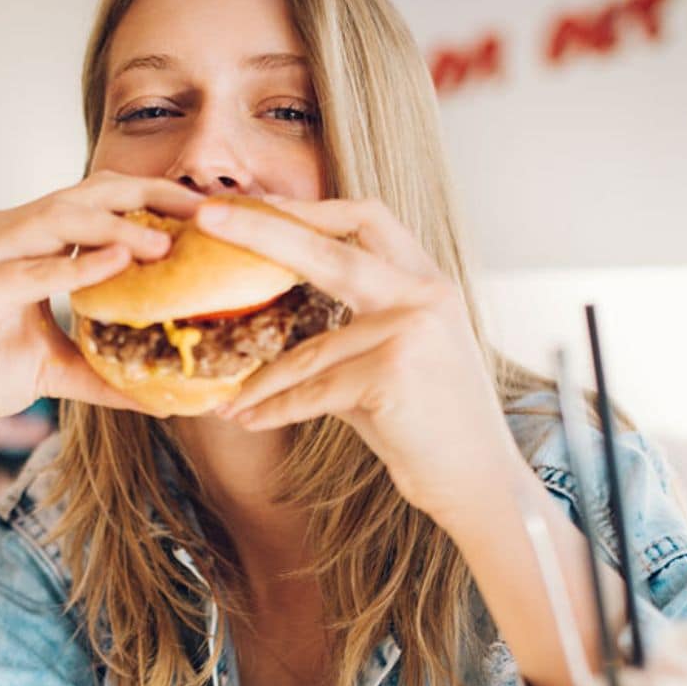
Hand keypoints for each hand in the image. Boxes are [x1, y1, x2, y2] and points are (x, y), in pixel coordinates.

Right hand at [0, 172, 204, 450]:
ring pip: (59, 220)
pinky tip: (116, 264)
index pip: (101, 200)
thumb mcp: (59, 370)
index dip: (153, 199)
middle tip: (202, 210)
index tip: (206, 212)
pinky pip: (31, 270)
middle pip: (87, 194)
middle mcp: (9, 232)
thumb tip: (166, 399)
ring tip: (166, 242)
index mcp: (32, 239)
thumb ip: (108, 373)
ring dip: (116, 227)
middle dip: (148, 196)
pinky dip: (75, 265)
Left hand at [200, 196, 524, 524]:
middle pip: (327, 248)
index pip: (366, 218)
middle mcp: (423, 296)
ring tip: (225, 399)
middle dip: (262, 228)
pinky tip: (247, 420)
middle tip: (206, 217)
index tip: (254, 204)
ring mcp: (410, 331)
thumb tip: (273, 315)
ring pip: (309, 349)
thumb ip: (348, 327)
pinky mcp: (392, 374)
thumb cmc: (429, 425)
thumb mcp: (395, 358)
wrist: (480, 482)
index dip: (307, 207)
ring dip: (261, 381)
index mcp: (426, 281)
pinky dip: (275, 410)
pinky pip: (312, 391)